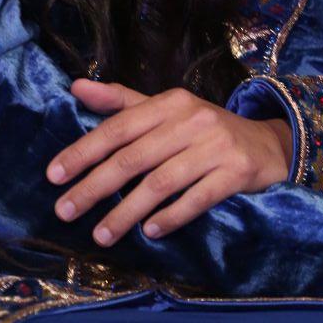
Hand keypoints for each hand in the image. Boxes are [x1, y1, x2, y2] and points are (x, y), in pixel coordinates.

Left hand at [46, 80, 292, 247]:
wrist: (268, 145)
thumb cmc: (205, 131)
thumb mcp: (166, 111)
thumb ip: (121, 103)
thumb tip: (75, 87)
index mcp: (170, 103)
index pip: (118, 127)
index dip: (83, 151)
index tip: (53, 176)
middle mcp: (192, 120)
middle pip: (133, 158)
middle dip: (94, 187)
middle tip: (65, 211)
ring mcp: (216, 147)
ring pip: (161, 182)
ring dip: (126, 212)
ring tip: (100, 235)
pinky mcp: (237, 172)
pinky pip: (197, 198)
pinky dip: (171, 216)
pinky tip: (150, 232)